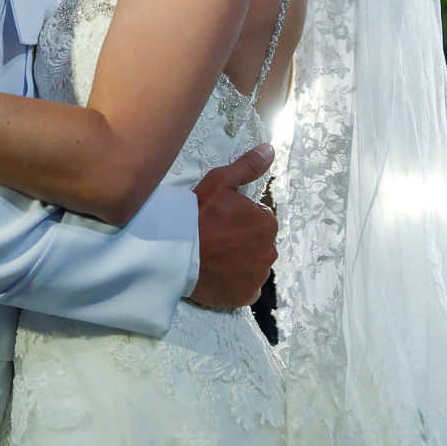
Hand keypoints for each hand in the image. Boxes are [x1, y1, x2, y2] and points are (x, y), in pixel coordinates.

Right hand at [190, 144, 277, 309]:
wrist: (175, 253)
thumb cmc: (197, 215)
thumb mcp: (220, 182)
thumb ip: (248, 166)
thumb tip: (270, 149)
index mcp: (267, 222)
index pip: (259, 219)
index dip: (239, 219)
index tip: (220, 221)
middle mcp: (270, 250)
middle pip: (258, 243)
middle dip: (242, 241)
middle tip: (215, 239)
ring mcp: (259, 275)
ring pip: (253, 265)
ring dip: (240, 262)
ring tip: (215, 257)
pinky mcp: (247, 296)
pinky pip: (246, 288)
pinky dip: (236, 283)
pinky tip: (219, 275)